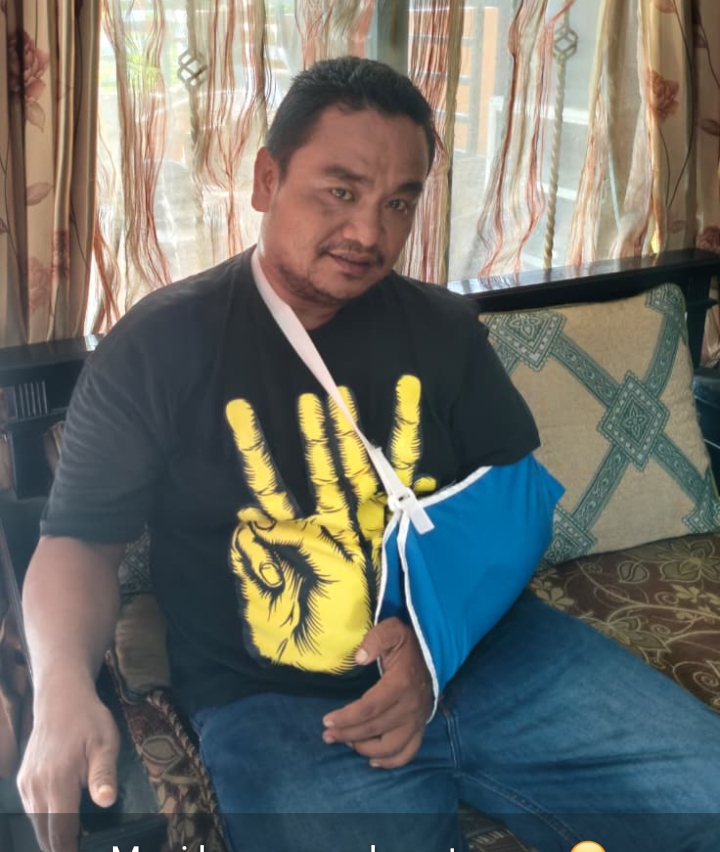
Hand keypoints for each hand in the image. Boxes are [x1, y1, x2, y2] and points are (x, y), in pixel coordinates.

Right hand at [17, 681, 119, 851]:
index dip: (71, 851)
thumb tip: (106, 802)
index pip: (60, 833)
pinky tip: (64, 819)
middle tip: (83, 846)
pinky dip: (47, 821)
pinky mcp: (23, 781)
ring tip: (77, 838)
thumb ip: (104, 775)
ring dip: (54, 835)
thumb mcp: (106, 743)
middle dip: (62, 847)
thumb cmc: (89, 720)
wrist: (61, 699)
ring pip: (37, 825)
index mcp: (58, 782)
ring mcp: (26, 785)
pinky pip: (32, 811)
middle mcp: (36, 788)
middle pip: (45, 835)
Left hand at [225, 376, 435, 673]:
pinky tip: (418, 449)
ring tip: (356, 398)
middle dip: (318, 432)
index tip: (241, 413)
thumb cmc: (302, 637)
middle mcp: (330, 526)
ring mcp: (360, 531)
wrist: (343, 665)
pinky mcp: (386, 545)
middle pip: (322, 468)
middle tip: (312, 392)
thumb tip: (246, 527)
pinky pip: (399, 505)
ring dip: (358, 438)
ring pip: (361, 474)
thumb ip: (256, 570)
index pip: (271, 485)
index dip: (256, 451)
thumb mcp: (266, 609)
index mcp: (295, 537)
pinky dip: (408, 480)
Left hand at [321, 617, 432, 768]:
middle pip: (375, 729)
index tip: (326, 720)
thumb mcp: (391, 630)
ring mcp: (417, 719)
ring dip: (366, 749)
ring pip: (391, 746)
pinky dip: (391, 762)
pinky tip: (372, 761)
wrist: (432, 653)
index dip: (347, 717)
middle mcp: (410, 706)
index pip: (370, 708)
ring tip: (347, 742)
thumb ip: (375, 640)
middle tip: (327, 735)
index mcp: (401, 684)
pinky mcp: (421, 726)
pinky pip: (408, 752)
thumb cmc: (406, 642)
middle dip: (347, 734)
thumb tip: (359, 658)